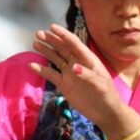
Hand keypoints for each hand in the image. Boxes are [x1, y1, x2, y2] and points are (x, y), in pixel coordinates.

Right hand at [30, 24, 139, 139]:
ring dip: (46, 51)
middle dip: (51, 40)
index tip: (52, 27)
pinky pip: (51, 75)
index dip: (63, 35)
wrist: (105, 113)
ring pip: (55, 59)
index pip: (74, 44)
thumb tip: (73, 68)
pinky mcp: (64, 84)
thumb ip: (87, 75)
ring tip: (35, 43)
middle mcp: (77, 63)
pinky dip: (41, 70)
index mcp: (88, 59)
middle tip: (38, 33)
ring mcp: (69, 74)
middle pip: (62, 48)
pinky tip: (32, 65)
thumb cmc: (107, 96)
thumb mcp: (100, 85)